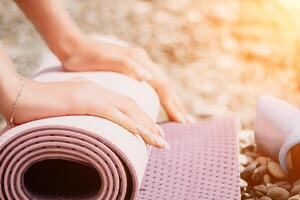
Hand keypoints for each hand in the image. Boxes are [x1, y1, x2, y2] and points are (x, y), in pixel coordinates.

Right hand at [3, 78, 167, 147]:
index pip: (125, 104)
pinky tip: (142, 135)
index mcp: (97, 91)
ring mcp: (94, 95)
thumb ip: (84, 110)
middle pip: (133, 107)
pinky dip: (130, 125)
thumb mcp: (69, 105)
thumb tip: (93, 122)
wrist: (22, 93)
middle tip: (163, 140)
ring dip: (146, 127)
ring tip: (160, 142)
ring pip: (128, 111)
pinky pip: (114, 114)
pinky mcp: (86, 102)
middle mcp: (100, 91)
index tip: (152, 132)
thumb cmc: (42, 103)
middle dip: (150, 124)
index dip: (141, 118)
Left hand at [62, 38, 193, 122]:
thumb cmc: (87, 56)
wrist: (74, 46)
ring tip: (180, 117)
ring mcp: (140, 65)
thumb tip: (149, 77)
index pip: (163, 85)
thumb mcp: (106, 60)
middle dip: (177, 104)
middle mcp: (144, 62)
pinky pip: (153, 85)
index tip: (181, 121)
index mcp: (140, 61)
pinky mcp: (134, 69)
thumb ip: (129, 66)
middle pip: (167, 86)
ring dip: (172, 101)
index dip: (172, 103)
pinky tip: (162, 104)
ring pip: (162, 85)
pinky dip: (161, 97)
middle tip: (188, 123)